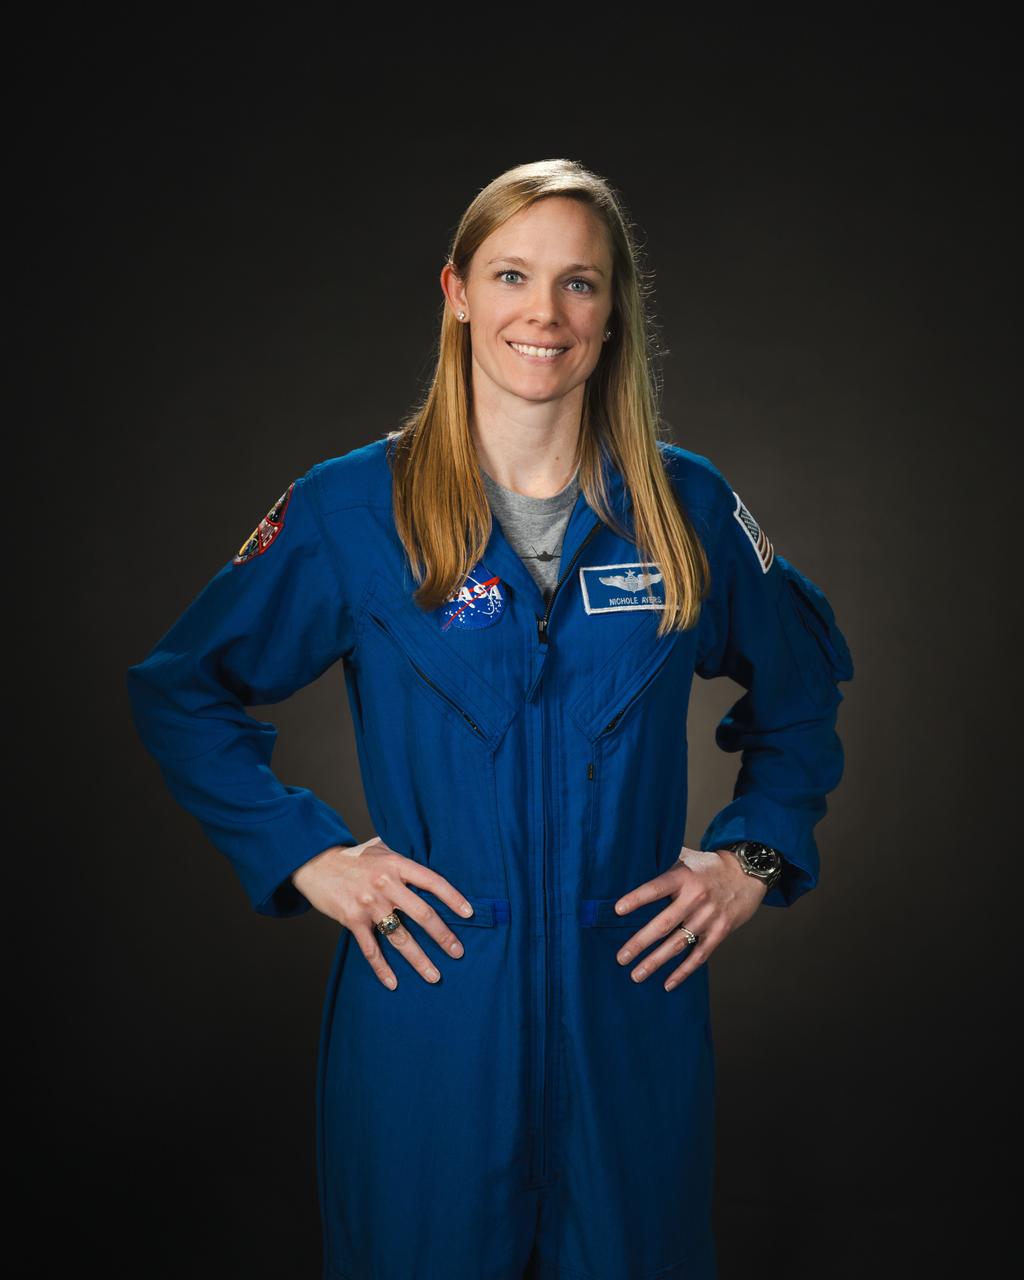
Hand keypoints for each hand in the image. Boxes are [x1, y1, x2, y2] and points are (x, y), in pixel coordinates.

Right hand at [290, 836, 475, 989]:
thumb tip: (429, 875)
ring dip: (419, 959)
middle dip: (443, 936)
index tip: (469, 914)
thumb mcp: (381, 851)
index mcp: (396, 865)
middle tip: (458, 952)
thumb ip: (403, 864)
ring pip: (400, 936)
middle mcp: (385, 885)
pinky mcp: (352, 919)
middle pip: (422, 913)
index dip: (453, 898)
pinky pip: (371, 949)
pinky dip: (382, 968)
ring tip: (434, 975)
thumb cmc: (353, 857)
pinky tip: (393, 982)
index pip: (432, 881)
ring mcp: (369, 904)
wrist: (315, 862)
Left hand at [611, 846, 767, 990]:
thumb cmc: (710, 866)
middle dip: (640, 942)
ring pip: (677, 944)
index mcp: (684, 877)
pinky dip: (683, 971)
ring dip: (655, 962)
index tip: (617, 910)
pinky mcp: (719, 932)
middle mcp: (695, 899)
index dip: (637, 899)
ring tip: (636, 975)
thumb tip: (634, 866)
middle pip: (663, 924)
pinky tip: (667, 983)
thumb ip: (665, 866)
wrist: (747, 873)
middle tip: (621, 957)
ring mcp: (708, 918)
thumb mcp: (688, 858)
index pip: (656, 888)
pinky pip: (698, 956)